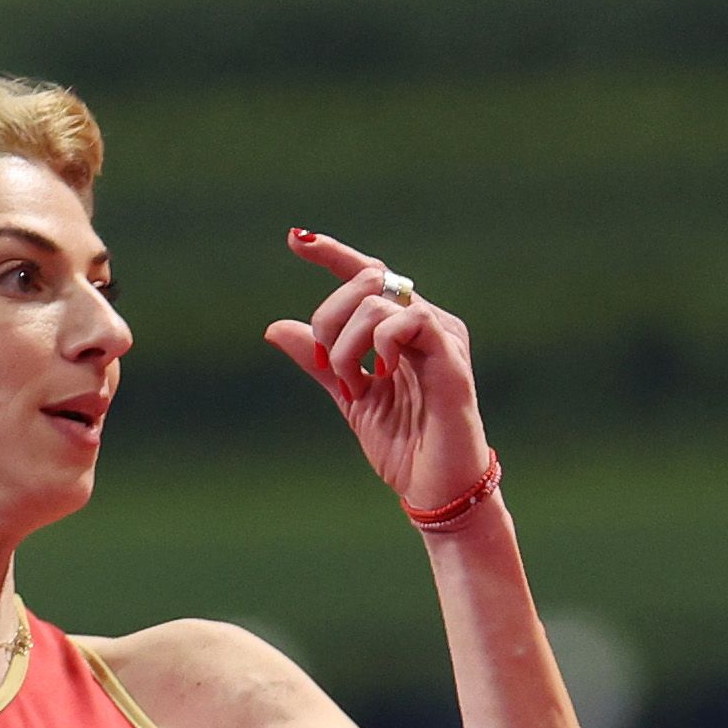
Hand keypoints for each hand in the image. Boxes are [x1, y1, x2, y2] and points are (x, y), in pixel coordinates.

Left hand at [263, 231, 491, 515]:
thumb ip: (318, 361)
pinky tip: (381, 377)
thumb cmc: (403, 445)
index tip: (295, 239)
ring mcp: (441, 336)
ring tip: (355, 387)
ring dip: (347, 346)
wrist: (434, 488)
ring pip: (378, 301)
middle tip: (330, 368)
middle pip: (366, 279)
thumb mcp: (348, 397)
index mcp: (403, 328)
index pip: (368, 274)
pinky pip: (409, 319)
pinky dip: (381, 344)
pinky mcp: (451, 356)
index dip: (332, 253)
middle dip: (330, 319)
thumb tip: (275, 328)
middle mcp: (426, 321)